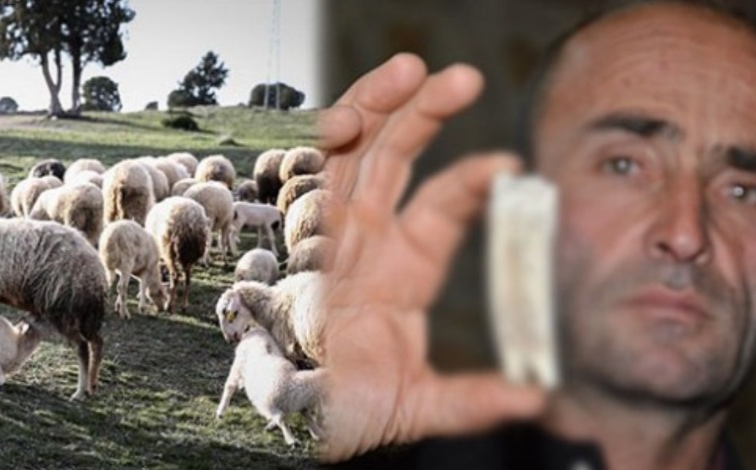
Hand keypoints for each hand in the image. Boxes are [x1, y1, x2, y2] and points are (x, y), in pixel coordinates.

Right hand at [318, 53, 546, 461]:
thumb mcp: (422, 403)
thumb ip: (475, 398)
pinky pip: (308, 182)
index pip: (443, 204)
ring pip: (351, 154)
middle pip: (394, 158)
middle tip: (461, 76)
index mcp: (405, 267)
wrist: (302, 427)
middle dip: (424, 113)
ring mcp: (330, 235)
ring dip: (374, 106)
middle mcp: (368, 241)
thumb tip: (537, 397)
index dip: (473, 179)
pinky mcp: (299, 242)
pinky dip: (321, 148)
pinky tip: (342, 119)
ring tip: (406, 70)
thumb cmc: (356, 411)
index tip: (511, 166)